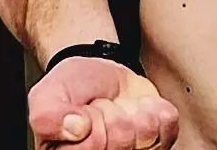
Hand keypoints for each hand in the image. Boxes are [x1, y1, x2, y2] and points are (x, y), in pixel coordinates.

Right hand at [28, 56, 180, 148]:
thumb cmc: (73, 89)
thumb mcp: (49, 95)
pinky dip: (157, 108)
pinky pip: (168, 126)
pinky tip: (140, 108)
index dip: (91, 118)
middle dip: (113, 112)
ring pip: (146, 134)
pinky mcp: (157, 143)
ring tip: (120, 107)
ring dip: (134, 109)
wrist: (100, 74)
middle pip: (122, 141)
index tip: (85, 110)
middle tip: (102, 107)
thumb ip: (49, 116)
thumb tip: (75, 128)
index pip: (93, 144)